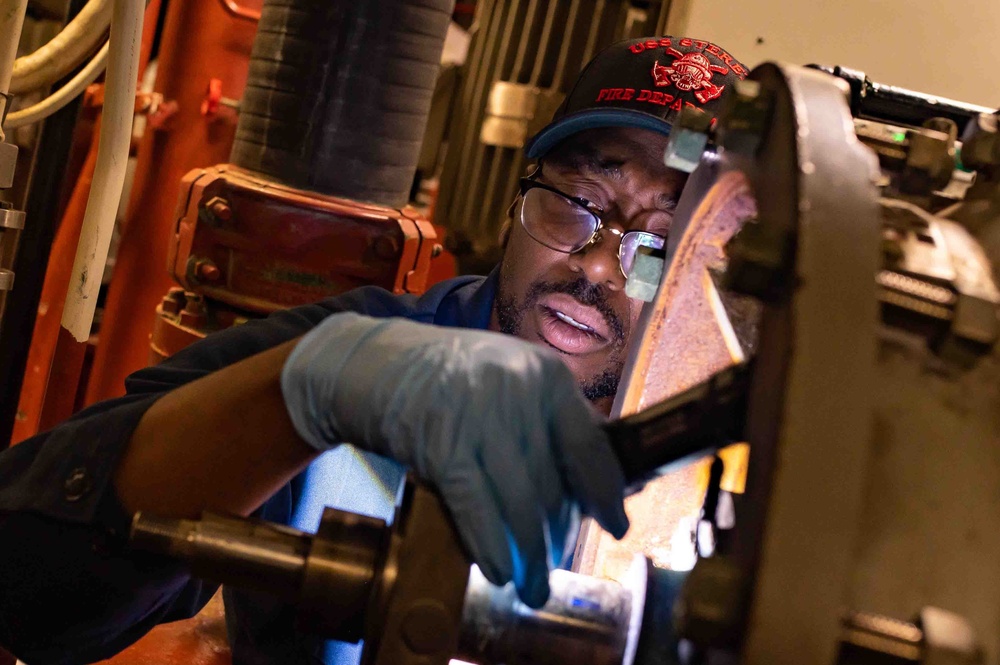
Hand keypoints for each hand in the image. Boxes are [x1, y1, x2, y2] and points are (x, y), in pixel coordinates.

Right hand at [281, 313, 628, 606]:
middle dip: (556, 537)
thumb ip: (553, 419)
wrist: (375, 364)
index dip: (605, 496)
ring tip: (533, 587)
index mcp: (545, 375)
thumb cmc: (453, 377)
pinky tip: (499, 572)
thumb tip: (598, 482)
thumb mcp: (513, 377)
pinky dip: (491, 549)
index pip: (590, 447)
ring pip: (520, 506)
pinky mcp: (441, 446)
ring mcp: (478, 418)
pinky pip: (476, 511)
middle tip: (554, 566)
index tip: (616, 527)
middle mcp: (517, 393)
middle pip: (553, 486)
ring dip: (530, 557)